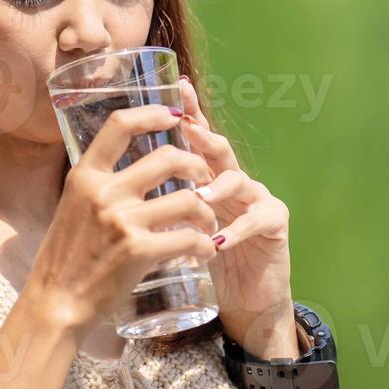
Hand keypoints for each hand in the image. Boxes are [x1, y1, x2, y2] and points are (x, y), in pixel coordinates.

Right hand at [23, 104, 218, 332]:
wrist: (55, 305)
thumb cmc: (65, 260)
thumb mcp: (72, 208)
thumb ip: (99, 187)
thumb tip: (130, 168)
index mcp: (84, 177)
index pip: (119, 125)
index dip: (153, 113)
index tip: (176, 116)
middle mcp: (103, 193)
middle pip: (168, 158)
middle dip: (197, 166)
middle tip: (206, 180)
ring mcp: (122, 221)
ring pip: (188, 200)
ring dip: (207, 212)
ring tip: (208, 224)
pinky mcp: (139, 251)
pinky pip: (190, 238)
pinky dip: (205, 245)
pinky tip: (206, 251)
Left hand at [175, 75, 300, 358]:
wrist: (247, 301)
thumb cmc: (207, 263)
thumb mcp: (180, 229)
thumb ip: (161, 204)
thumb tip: (114, 183)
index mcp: (209, 178)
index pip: (197, 140)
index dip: (189, 112)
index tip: (176, 87)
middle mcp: (235, 182)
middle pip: (221, 150)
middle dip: (204, 136)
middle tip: (187, 128)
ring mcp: (257, 199)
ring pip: (239, 180)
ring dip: (218, 186)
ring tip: (201, 194)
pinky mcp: (274, 224)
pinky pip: (257, 219)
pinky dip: (237, 229)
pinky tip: (220, 239)